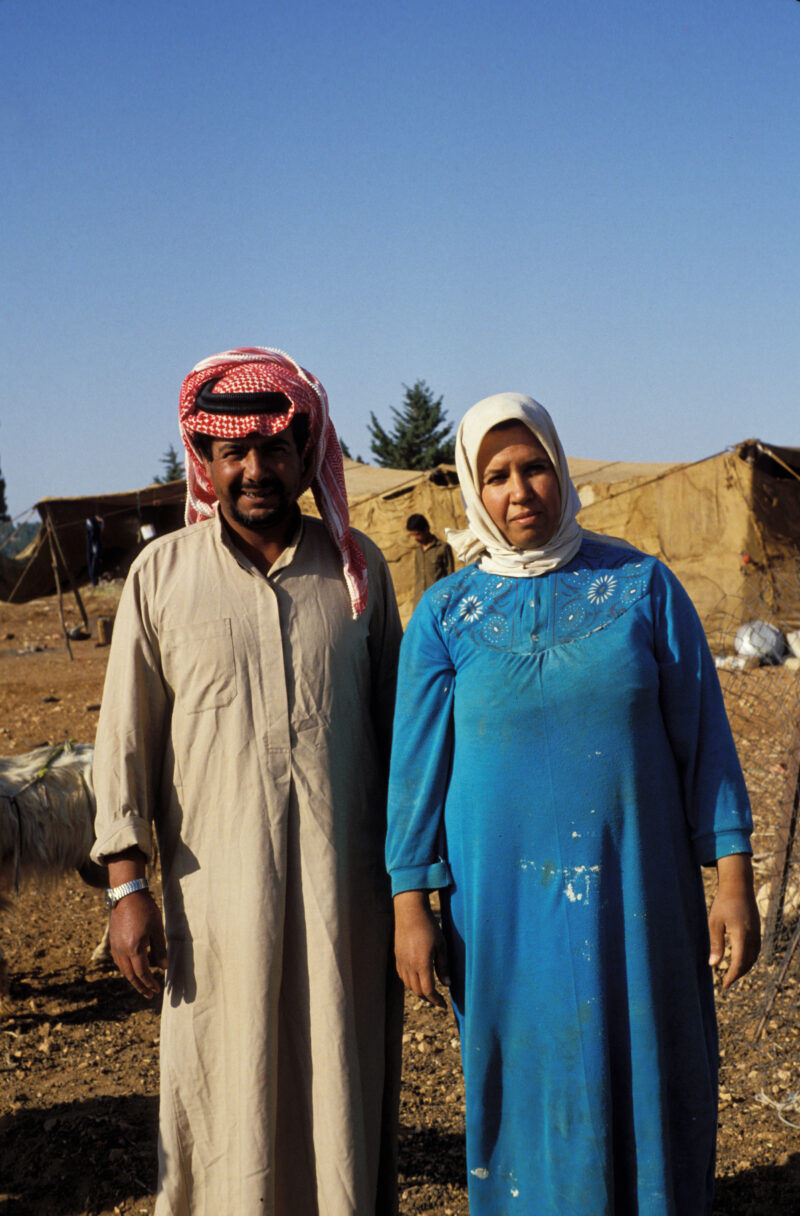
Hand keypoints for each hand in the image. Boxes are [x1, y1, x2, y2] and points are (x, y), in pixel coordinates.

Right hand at [110, 891, 167, 998]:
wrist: (127, 894)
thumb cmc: (145, 910)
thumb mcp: (157, 929)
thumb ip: (160, 950)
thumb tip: (164, 967)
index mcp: (134, 948)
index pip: (142, 973)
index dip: (149, 983)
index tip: (156, 990)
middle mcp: (122, 951)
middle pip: (130, 975)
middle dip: (141, 986)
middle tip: (149, 995)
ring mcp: (115, 946)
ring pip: (123, 969)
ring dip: (133, 979)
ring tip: (142, 985)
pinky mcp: (113, 941)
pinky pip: (118, 961)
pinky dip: (126, 969)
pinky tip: (132, 970)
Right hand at [393, 890, 449, 1009]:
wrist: (410, 912)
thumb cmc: (429, 927)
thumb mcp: (441, 946)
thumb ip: (443, 966)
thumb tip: (447, 984)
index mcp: (422, 964)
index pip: (428, 991)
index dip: (436, 1001)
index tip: (444, 1005)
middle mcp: (409, 966)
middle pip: (417, 991)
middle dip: (429, 999)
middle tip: (438, 1000)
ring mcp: (401, 962)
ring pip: (409, 985)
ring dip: (419, 991)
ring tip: (429, 991)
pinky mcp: (397, 957)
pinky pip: (402, 976)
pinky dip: (410, 983)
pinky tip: (417, 979)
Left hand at [708, 853, 760, 989]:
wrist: (739, 885)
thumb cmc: (723, 902)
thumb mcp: (714, 922)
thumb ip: (716, 944)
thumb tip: (713, 965)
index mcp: (741, 935)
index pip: (739, 963)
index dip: (732, 976)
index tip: (724, 985)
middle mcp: (752, 936)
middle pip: (748, 963)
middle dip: (738, 975)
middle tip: (726, 982)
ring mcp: (757, 933)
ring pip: (754, 957)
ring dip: (744, 968)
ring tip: (732, 974)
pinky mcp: (758, 930)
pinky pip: (756, 950)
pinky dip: (749, 959)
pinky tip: (741, 960)